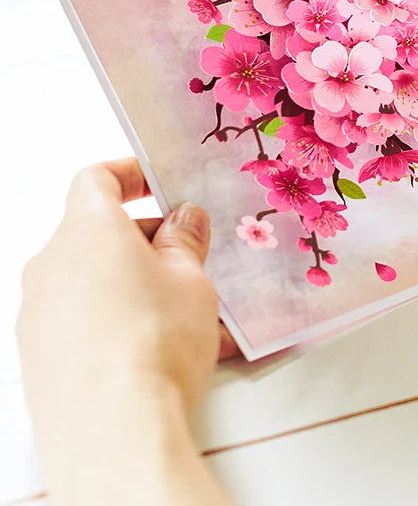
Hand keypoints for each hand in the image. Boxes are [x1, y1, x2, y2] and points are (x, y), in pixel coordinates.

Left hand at [17, 159, 234, 504]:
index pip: (96, 179)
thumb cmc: (154, 342)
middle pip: (93, 231)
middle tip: (188, 254)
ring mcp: (36, 313)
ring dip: (131, 281)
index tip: (159, 184)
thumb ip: (185, 241)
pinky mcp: (37, 357)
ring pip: (88, 279)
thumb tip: (184, 221)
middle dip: (143, 237)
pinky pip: (79, 320)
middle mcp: (50, 264)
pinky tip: (157, 346)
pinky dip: (113, 319)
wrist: (114, 430)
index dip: (131, 175)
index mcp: (87, 229)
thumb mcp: (192, 278)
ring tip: (183, 310)